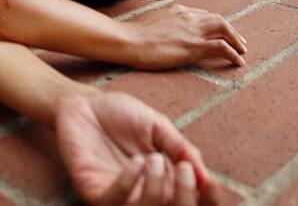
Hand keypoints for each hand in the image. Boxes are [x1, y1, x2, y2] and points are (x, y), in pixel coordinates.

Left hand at [55, 92, 220, 205]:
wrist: (85, 102)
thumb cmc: (121, 115)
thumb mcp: (158, 127)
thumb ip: (180, 148)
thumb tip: (205, 176)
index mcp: (164, 183)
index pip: (190, 203)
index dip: (206, 202)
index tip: (212, 185)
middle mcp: (143, 195)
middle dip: (184, 199)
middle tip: (185, 170)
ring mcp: (118, 196)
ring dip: (155, 191)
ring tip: (155, 159)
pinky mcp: (92, 190)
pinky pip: (112, 201)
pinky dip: (128, 184)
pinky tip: (136, 161)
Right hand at [123, 5, 246, 69]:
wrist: (128, 40)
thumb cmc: (133, 35)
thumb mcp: (151, 22)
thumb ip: (163, 22)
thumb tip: (164, 29)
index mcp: (178, 10)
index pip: (204, 15)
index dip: (216, 24)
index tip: (221, 33)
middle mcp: (188, 16)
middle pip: (219, 20)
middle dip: (232, 31)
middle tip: (240, 43)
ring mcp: (192, 31)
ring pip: (224, 30)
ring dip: (237, 41)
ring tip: (243, 52)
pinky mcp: (194, 46)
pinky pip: (221, 48)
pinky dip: (233, 54)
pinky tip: (238, 62)